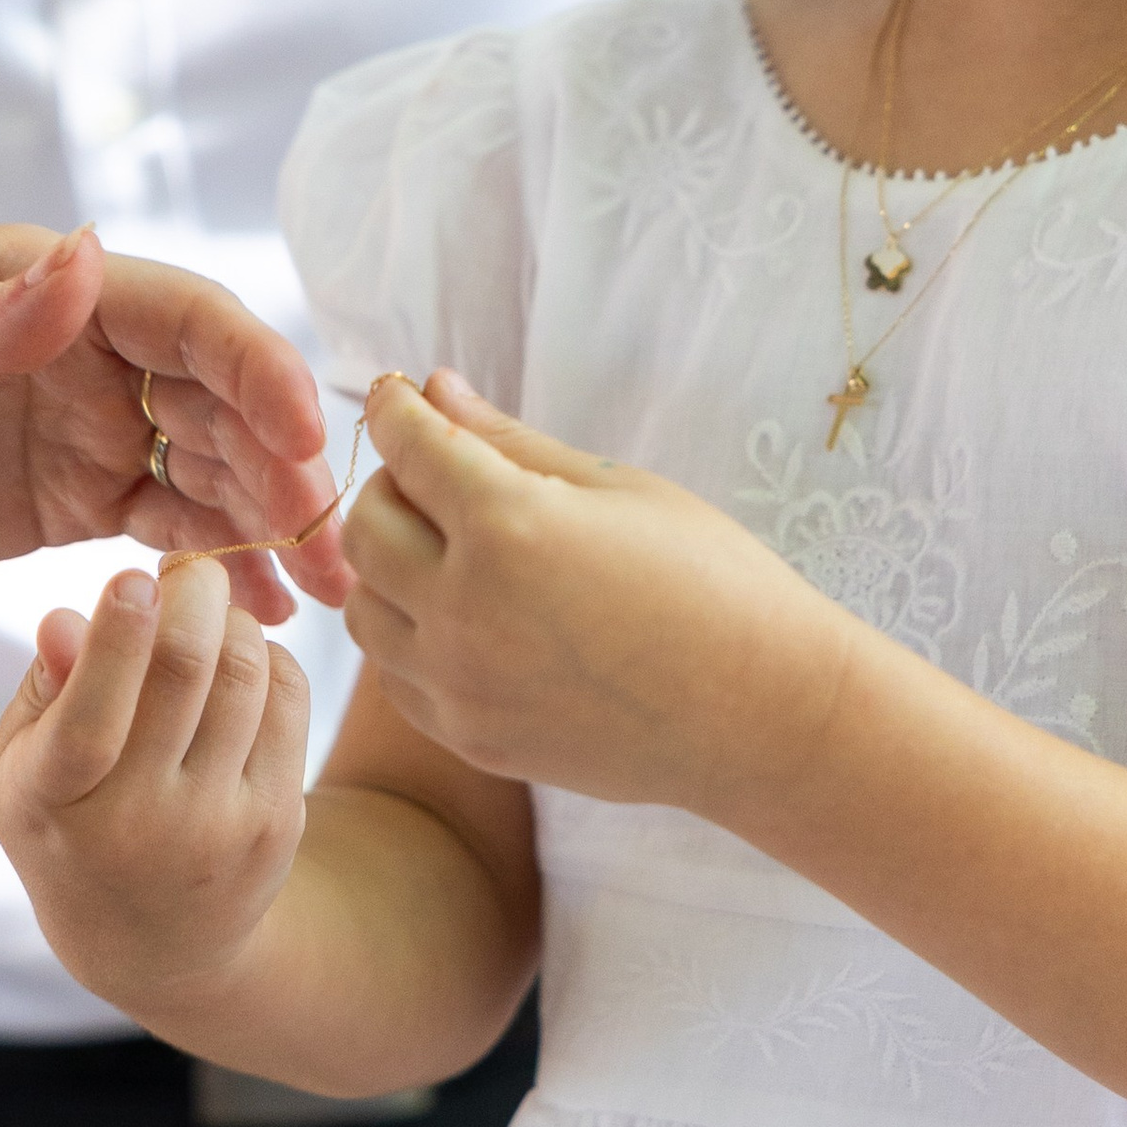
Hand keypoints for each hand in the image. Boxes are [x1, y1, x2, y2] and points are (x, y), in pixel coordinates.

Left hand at [0, 223, 345, 636]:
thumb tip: (87, 260)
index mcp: (38, 283)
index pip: (182, 316)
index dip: (256, 372)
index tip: (303, 442)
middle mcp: (79, 348)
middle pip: (219, 398)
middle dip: (286, 468)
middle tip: (334, 548)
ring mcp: (80, 428)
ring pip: (210, 467)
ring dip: (274, 522)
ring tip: (328, 593)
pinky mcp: (64, 503)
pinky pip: (166, 530)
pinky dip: (222, 565)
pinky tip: (269, 613)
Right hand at [0, 551, 313, 1027]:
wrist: (156, 942)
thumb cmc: (74, 822)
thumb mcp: (28, 769)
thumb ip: (43, 690)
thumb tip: (68, 617)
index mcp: (53, 803)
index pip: (90, 718)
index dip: (118, 638)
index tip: (132, 577)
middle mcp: (137, 822)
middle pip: (186, 673)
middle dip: (195, 593)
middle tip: (189, 570)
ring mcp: (216, 825)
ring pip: (245, 675)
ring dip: (231, 623)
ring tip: (209, 620)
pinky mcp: (276, 821)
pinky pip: (288, 700)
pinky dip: (268, 657)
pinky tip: (241, 663)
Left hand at [336, 369, 837, 810]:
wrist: (762, 712)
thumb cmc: (711, 580)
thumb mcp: (615, 486)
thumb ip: (510, 440)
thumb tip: (436, 389)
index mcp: (509, 526)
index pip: (408, 446)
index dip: (396, 408)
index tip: (400, 395)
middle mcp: (466, 608)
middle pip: (364, 527)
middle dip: (391, 486)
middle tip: (439, 478)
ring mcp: (463, 684)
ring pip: (366, 607)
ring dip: (392, 568)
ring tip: (455, 555)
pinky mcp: (471, 738)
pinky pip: (398, 676)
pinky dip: (412, 637)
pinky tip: (468, 621)